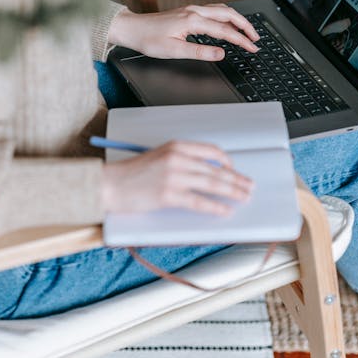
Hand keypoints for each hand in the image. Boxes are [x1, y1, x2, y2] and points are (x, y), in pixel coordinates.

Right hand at [101, 140, 253, 214]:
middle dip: (236, 179)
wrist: (108, 184)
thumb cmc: (131, 174)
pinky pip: (198, 201)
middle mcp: (177, 158)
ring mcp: (173, 176)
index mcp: (176, 146)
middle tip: (249, 186)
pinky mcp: (168, 195)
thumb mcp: (159, 157)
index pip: (211, 150)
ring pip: (212, 184)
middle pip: (216, 169)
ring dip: (232, 192)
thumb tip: (206, 172)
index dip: (227, 162)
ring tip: (243, 198)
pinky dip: (214, 206)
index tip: (234, 170)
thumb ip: (181, 160)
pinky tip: (224, 210)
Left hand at [108, 4, 259, 60]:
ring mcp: (191, 9)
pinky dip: (226, 16)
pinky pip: (213, 10)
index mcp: (193, 20)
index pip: (225, 31)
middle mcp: (194, 11)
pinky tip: (227, 22)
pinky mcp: (187, 11)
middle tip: (256, 38)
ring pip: (221, 9)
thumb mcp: (174, 51)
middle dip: (245, 26)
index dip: (242, 40)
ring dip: (237, 19)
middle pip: (228, 14)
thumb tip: (221, 53)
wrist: (131, 28)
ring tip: (247, 31)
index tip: (253, 48)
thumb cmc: (147, 39)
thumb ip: (200, 52)